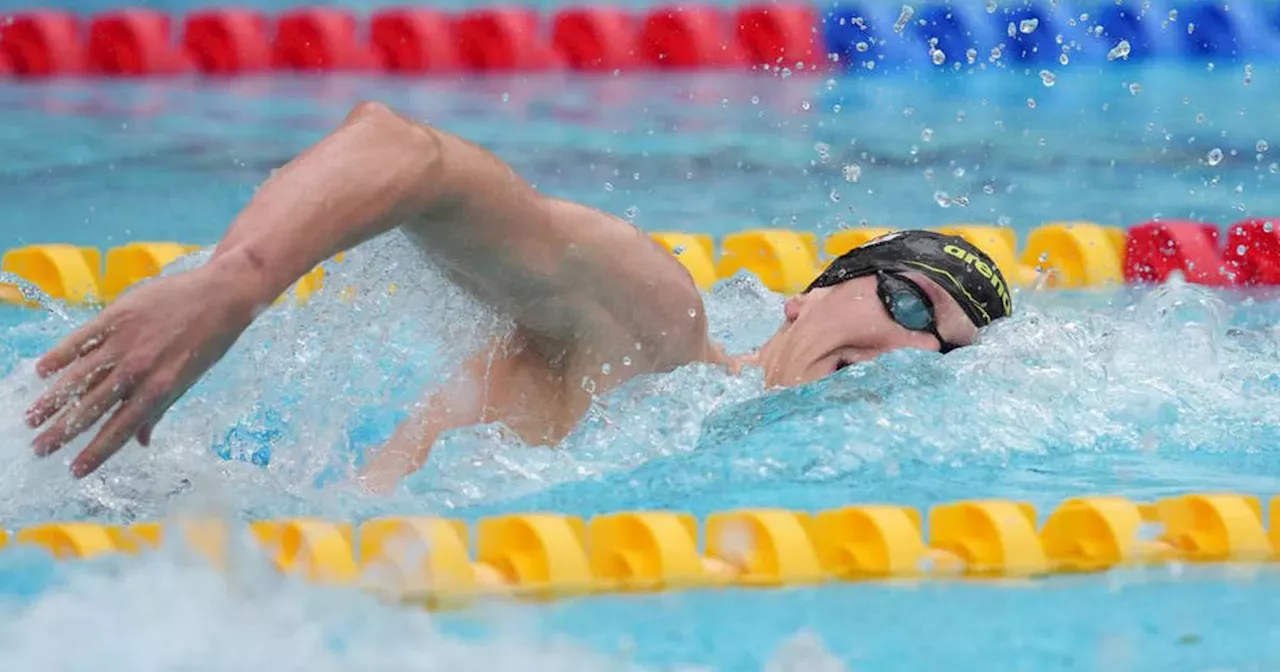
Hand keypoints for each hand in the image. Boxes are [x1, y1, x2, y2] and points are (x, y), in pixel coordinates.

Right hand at [25, 261, 259, 476]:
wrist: (221, 295)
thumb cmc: (209, 340)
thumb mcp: (189, 380)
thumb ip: (159, 409)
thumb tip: (141, 442)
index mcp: (159, 391)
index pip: (119, 430)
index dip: (96, 452)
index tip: (75, 470)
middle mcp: (138, 370)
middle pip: (91, 409)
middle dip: (62, 433)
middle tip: (39, 449)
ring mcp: (124, 342)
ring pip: (78, 377)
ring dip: (52, 400)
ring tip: (32, 418)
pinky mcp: (116, 316)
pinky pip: (81, 339)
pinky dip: (60, 355)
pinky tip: (42, 371)